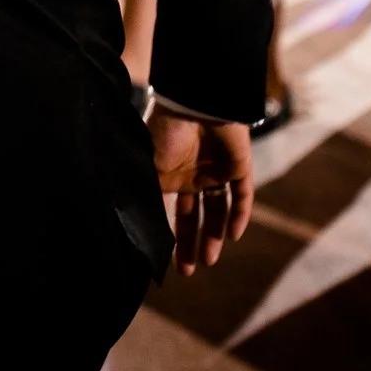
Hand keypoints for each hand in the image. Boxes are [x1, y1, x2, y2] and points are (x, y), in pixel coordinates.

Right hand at [151, 113, 254, 275]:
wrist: (197, 100)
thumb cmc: (166, 128)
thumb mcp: (149, 164)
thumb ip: (144, 192)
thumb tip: (127, 222)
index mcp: (169, 173)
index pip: (169, 209)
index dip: (169, 233)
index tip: (163, 257)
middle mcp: (192, 174)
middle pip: (193, 216)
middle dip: (191, 243)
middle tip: (188, 271)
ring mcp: (216, 170)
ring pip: (218, 210)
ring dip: (214, 235)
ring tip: (208, 261)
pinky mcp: (239, 165)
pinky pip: (243, 195)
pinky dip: (240, 215)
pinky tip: (233, 235)